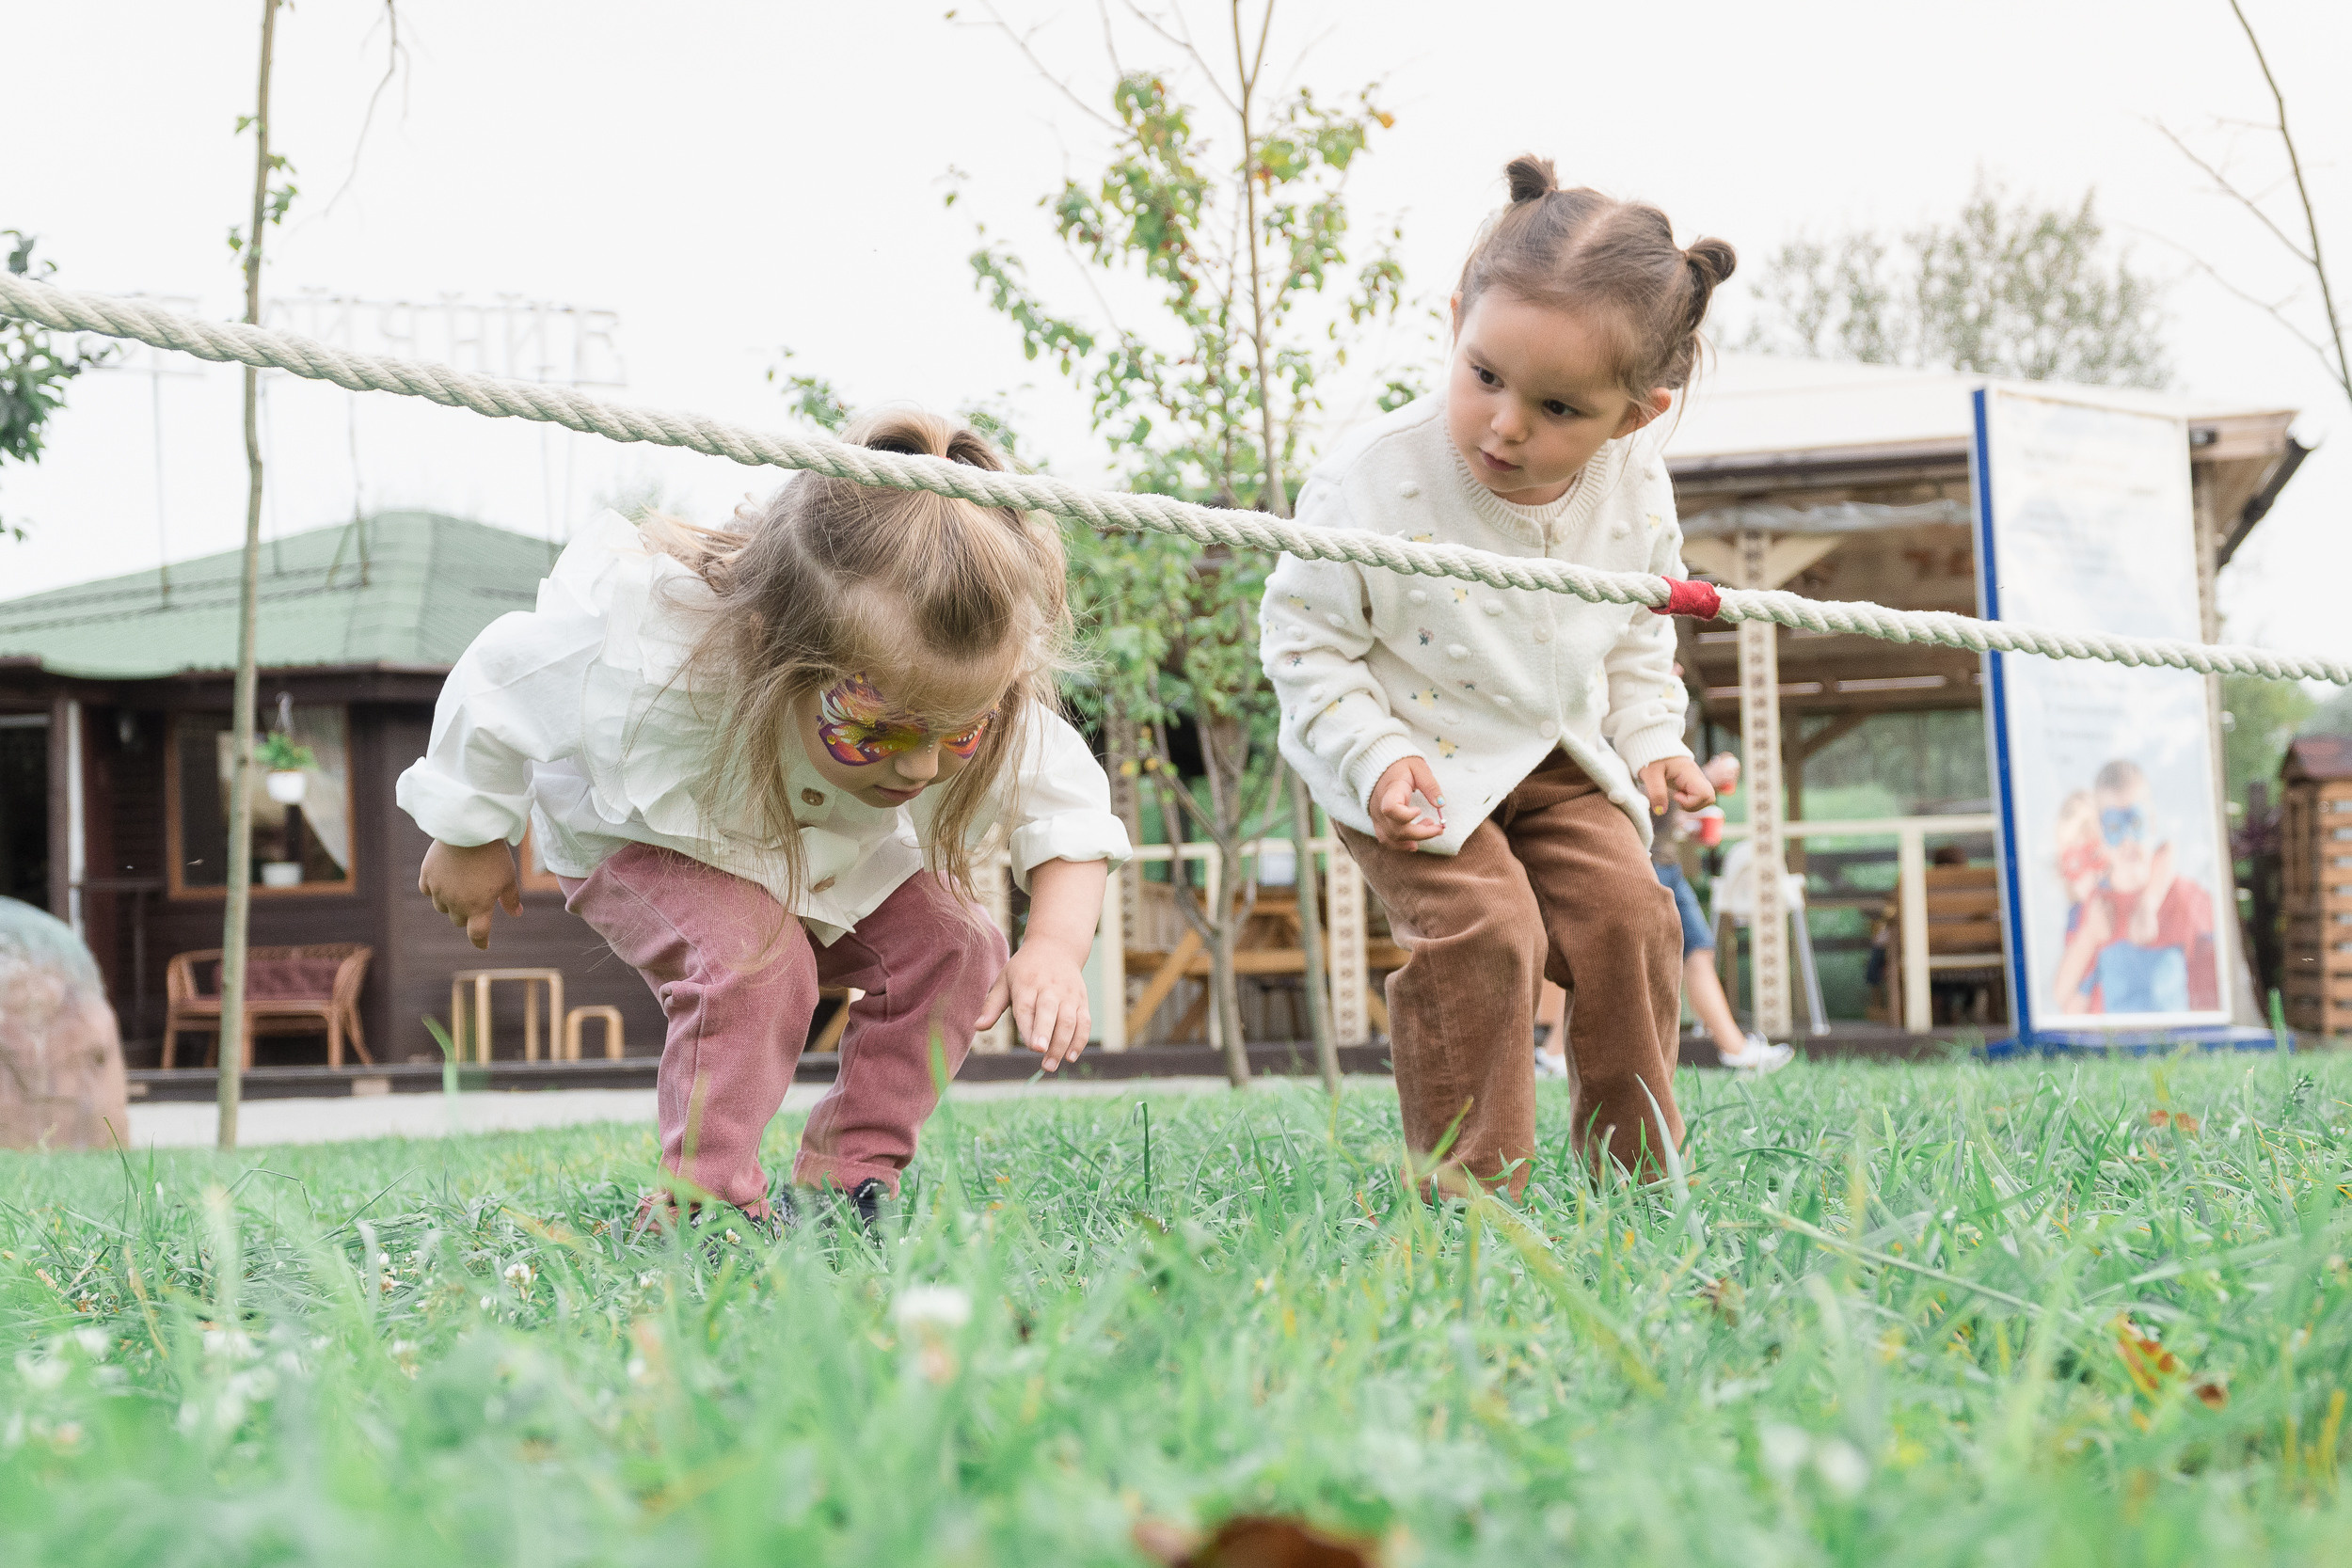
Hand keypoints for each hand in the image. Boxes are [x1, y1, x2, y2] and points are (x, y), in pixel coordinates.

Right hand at [419, 839, 520, 950]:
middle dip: (466, 914)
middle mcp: (456, 904)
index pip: (477, 934)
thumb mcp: (508, 877)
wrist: (469, 829)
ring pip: (442, 907)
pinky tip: (443, 877)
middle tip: (475, 898)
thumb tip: (516, 914)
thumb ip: (510, 899)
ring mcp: (439, 891)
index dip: (481, 942)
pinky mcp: (426, 876)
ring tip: (460, 884)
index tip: (484, 945)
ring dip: (450, 902)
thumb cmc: (493, 855)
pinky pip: (427, 890)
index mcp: (479, 908)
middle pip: (459, 920)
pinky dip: (434, 888)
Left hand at [979, 945, 1091, 1070]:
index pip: (1027, 1007)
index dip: (1029, 1027)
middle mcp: (1049, 988)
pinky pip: (1084, 1022)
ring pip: (1069, 1020)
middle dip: (1047, 1033)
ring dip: (1062, 1044)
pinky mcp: (1082, 1000)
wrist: (1056, 946)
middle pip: (1050, 1012)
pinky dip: (1080, 1040)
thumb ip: (992, 1005)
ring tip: (1051, 1065)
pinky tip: (1070, 1057)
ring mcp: (1068, 994)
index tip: (1031, 1046)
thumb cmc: (1024, 969)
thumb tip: (978, 1027)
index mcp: (1027, 984)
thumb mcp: (1005, 980)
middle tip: (1041, 1055)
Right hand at [1369, 756, 1445, 850]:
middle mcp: (1379, 806)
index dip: (1406, 815)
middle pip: (1396, 829)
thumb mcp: (1419, 768)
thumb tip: (1441, 804)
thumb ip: (1430, 785)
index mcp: (1390, 791)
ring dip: (1413, 839)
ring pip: (1391, 838)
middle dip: (1421, 833)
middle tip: (1439, 828)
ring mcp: (1377, 816)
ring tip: (1430, 828)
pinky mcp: (1378, 821)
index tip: (1420, 810)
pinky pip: (1386, 839)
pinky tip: (1414, 843)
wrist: (1379, 764)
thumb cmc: (1400, 765)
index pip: (1390, 809)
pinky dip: (1400, 845)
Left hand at [1640, 756, 1713, 817]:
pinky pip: (1701, 795)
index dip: (1691, 802)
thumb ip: (1657, 793)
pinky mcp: (1694, 781)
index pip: (1705, 794)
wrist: (1654, 746)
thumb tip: (1661, 811)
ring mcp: (1697, 778)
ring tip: (1678, 796)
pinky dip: (1692, 800)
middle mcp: (1697, 775)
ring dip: (1693, 803)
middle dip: (1694, 805)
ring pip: (1708, 797)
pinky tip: (1679, 794)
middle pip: (1710, 797)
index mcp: (1689, 772)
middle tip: (1677, 798)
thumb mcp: (1650, 775)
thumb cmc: (1652, 759)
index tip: (1675, 795)